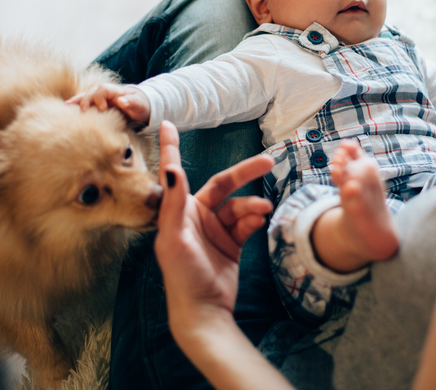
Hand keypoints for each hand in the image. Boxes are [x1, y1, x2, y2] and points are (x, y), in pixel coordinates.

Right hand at [66, 83, 150, 126]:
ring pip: (86, 96)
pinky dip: (76, 104)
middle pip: (92, 92)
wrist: (140, 106)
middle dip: (86, 100)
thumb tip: (122, 101)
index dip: (100, 98)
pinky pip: (84, 102)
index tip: (102, 109)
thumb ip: (132, 102)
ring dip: (76, 101)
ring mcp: (100, 98)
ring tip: (66, 107)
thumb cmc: (140, 106)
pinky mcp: (97, 104)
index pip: (104, 90)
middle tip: (83, 111)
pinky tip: (66, 109)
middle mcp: (105, 92)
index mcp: (115, 91)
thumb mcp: (140, 105)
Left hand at [153, 121, 273, 340]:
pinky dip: (254, 220)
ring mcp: (214, 229)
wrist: (204, 311)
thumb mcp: (174, 238)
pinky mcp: (231, 243)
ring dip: (252, 206)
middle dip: (244, 173)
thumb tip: (172, 168)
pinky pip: (246, 223)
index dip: (172, 147)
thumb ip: (174, 203)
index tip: (168, 123)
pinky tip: (260, 221)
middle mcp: (195, 216)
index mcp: (176, 211)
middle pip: (223, 184)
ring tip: (263, 211)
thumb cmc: (182, 276)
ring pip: (238, 205)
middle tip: (267, 162)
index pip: (176, 172)